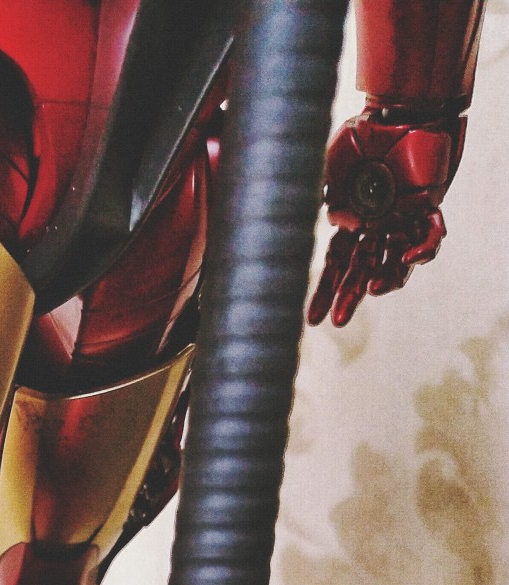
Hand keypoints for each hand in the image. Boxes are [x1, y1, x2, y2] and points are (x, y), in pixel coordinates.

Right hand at [308, 109, 462, 327]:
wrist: (400, 105)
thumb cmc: (363, 132)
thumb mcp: (333, 166)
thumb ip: (331, 197)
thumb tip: (339, 224)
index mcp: (351, 220)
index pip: (337, 264)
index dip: (325, 291)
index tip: (313, 319)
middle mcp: (377, 225)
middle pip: (363, 271)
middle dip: (350, 296)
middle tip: (340, 320)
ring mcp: (403, 219)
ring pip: (397, 263)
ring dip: (386, 281)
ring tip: (374, 290)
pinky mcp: (428, 206)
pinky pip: (430, 237)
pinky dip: (423, 250)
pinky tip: (409, 258)